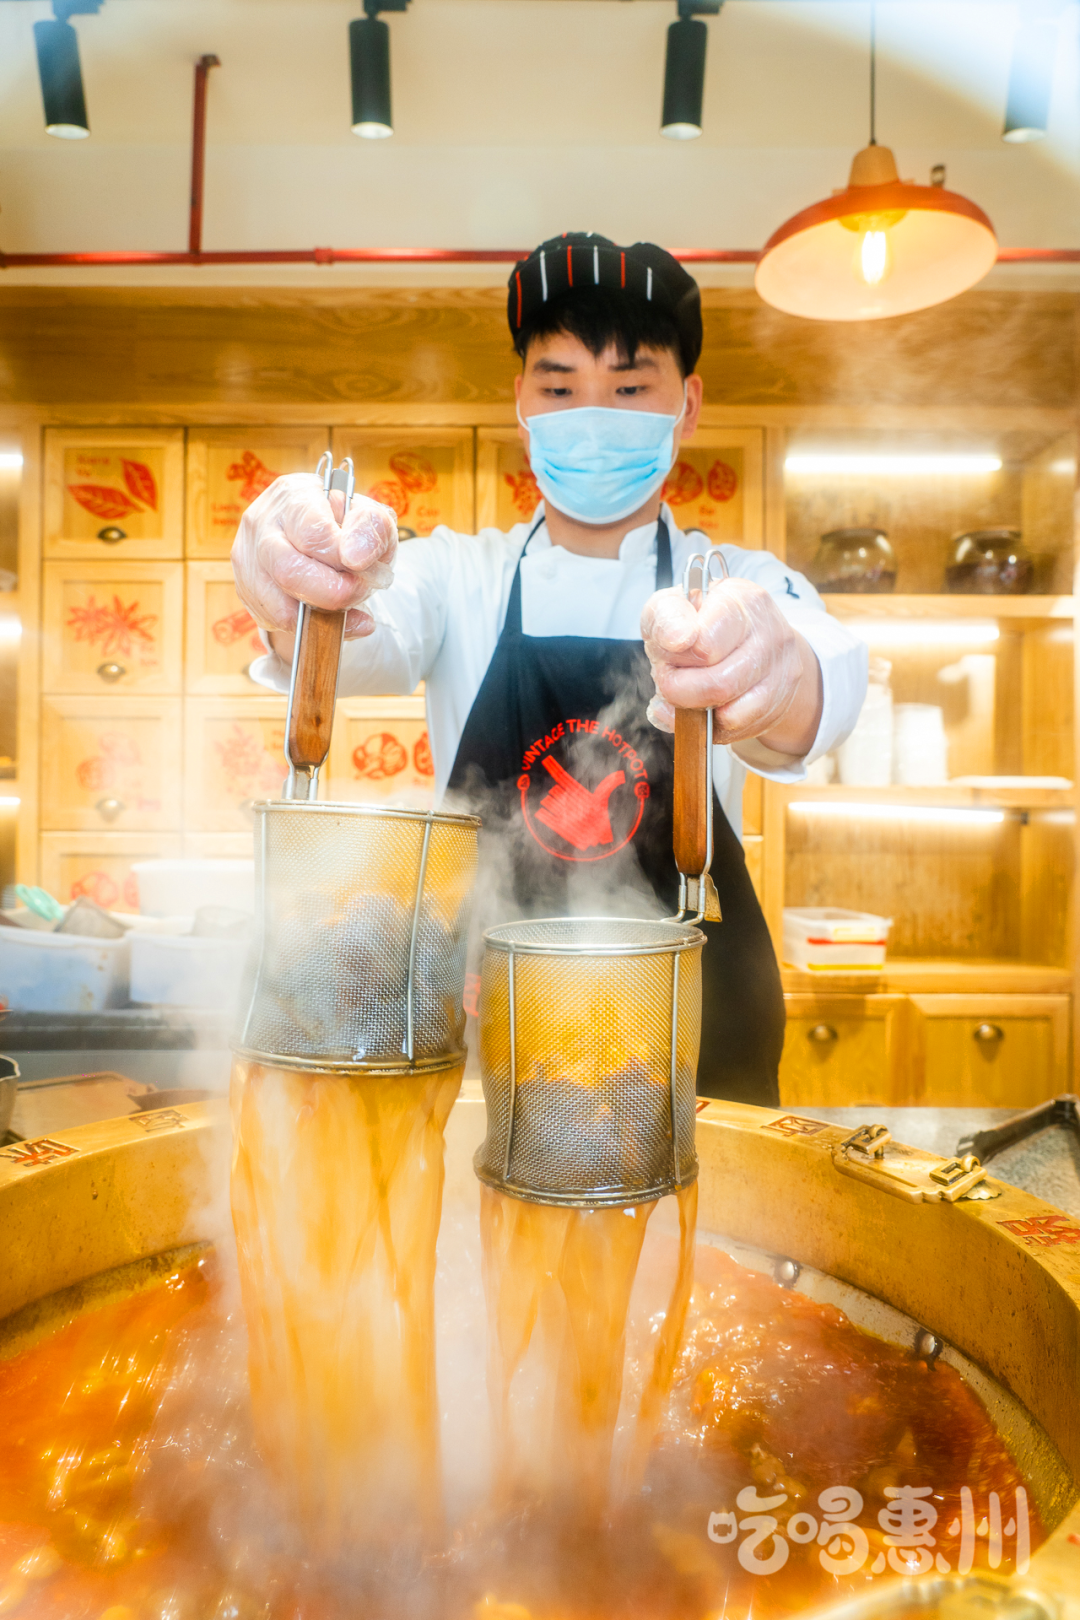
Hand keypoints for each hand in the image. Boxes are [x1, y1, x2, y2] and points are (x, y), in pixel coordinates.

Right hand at [231, 472, 396, 640]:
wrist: (316, 536)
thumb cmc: (343, 525)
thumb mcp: (370, 517)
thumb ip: (371, 529)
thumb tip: (356, 557)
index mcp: (293, 496)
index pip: (312, 533)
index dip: (342, 558)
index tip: (363, 567)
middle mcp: (260, 524)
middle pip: (289, 572)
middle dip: (334, 593)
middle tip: (358, 590)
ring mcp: (247, 559)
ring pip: (280, 606)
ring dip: (323, 615)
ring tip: (347, 603)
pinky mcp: (245, 590)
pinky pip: (277, 622)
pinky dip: (311, 628)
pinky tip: (331, 617)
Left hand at [642, 577, 821, 754]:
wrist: (749, 638)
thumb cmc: (704, 621)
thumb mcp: (675, 604)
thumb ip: (667, 616)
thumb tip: (675, 640)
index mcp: (744, 600)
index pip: (705, 642)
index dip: (673, 653)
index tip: (666, 647)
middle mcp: (770, 634)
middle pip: (716, 684)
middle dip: (677, 687)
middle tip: (667, 675)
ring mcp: (780, 673)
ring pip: (728, 714)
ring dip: (692, 708)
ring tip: (684, 689)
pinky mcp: (777, 705)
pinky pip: (734, 730)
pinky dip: (707, 726)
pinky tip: (699, 707)